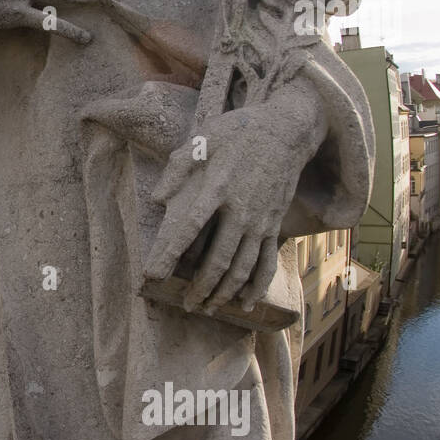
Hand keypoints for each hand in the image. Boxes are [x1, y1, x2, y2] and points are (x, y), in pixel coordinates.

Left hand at [144, 86, 324, 312]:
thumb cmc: (238, 133)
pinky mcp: (274, 224)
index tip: (153, 274)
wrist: (286, 131)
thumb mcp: (204, 139)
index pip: (189, 227)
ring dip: (225, 292)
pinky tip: (246, 304)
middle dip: (201, 286)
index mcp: (218, 188)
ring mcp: (261, 221)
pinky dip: (258, 286)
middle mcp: (241, 210)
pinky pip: (268, 261)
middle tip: (186, 305)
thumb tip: (157, 198)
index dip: (170, 253)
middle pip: (219, 258)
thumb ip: (178, 167)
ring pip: (243, 266)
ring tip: (208, 308)